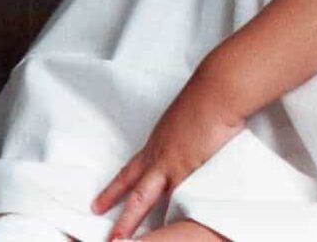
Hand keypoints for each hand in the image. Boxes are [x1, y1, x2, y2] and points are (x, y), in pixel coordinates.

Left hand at [91, 67, 244, 240]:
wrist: (218, 90)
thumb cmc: (207, 95)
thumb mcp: (186, 115)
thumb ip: (183, 132)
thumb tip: (188, 136)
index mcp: (159, 142)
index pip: (131, 170)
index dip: (115, 189)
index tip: (99, 204)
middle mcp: (160, 154)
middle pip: (133, 190)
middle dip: (118, 213)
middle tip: (105, 233)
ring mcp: (173, 165)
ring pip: (144, 199)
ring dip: (130, 220)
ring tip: (117, 241)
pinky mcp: (189, 170)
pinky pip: (177, 200)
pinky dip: (172, 215)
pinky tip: (169, 230)